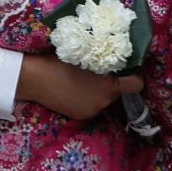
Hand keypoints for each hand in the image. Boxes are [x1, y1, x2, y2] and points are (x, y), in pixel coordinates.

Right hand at [16, 54, 142, 120]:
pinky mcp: (82, 116)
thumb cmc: (60, 60)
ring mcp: (93, 110)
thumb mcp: (86, 54)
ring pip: (104, 98)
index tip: (127, 69)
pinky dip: (87, 99)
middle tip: (97, 70)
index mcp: (109, 83)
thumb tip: (119, 58)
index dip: (134, 77)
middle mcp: (105, 100)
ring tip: (81, 80)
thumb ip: (105, 60)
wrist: (35, 78)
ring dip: (99, 91)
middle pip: (118, 91)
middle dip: (111, 81)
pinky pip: (92, 105)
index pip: (136, 85)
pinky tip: (73, 90)